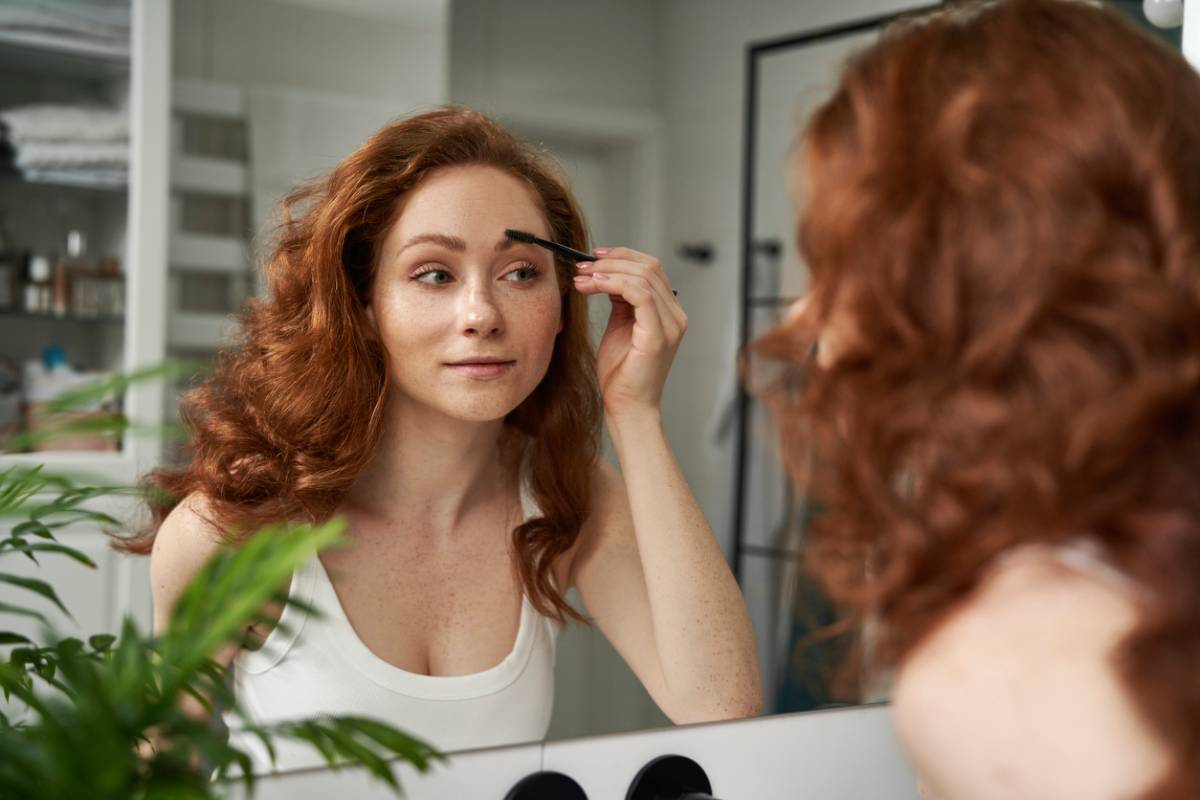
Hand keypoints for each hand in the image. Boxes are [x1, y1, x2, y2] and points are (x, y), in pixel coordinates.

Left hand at [572, 247, 685, 418]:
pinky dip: (615, 283)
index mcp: (668, 312)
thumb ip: (621, 300)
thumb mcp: (620, 326)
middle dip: (611, 261)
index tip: (593, 257)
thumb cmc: (622, 373)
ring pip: (644, 276)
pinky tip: (594, 285)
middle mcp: (674, 316)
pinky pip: (641, 295)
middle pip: (648, 267)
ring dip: (607, 271)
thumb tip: (607, 273)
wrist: (627, 407)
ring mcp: (670, 325)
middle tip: (582, 267)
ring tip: (582, 278)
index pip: (650, 268)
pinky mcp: (658, 335)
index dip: (621, 256)